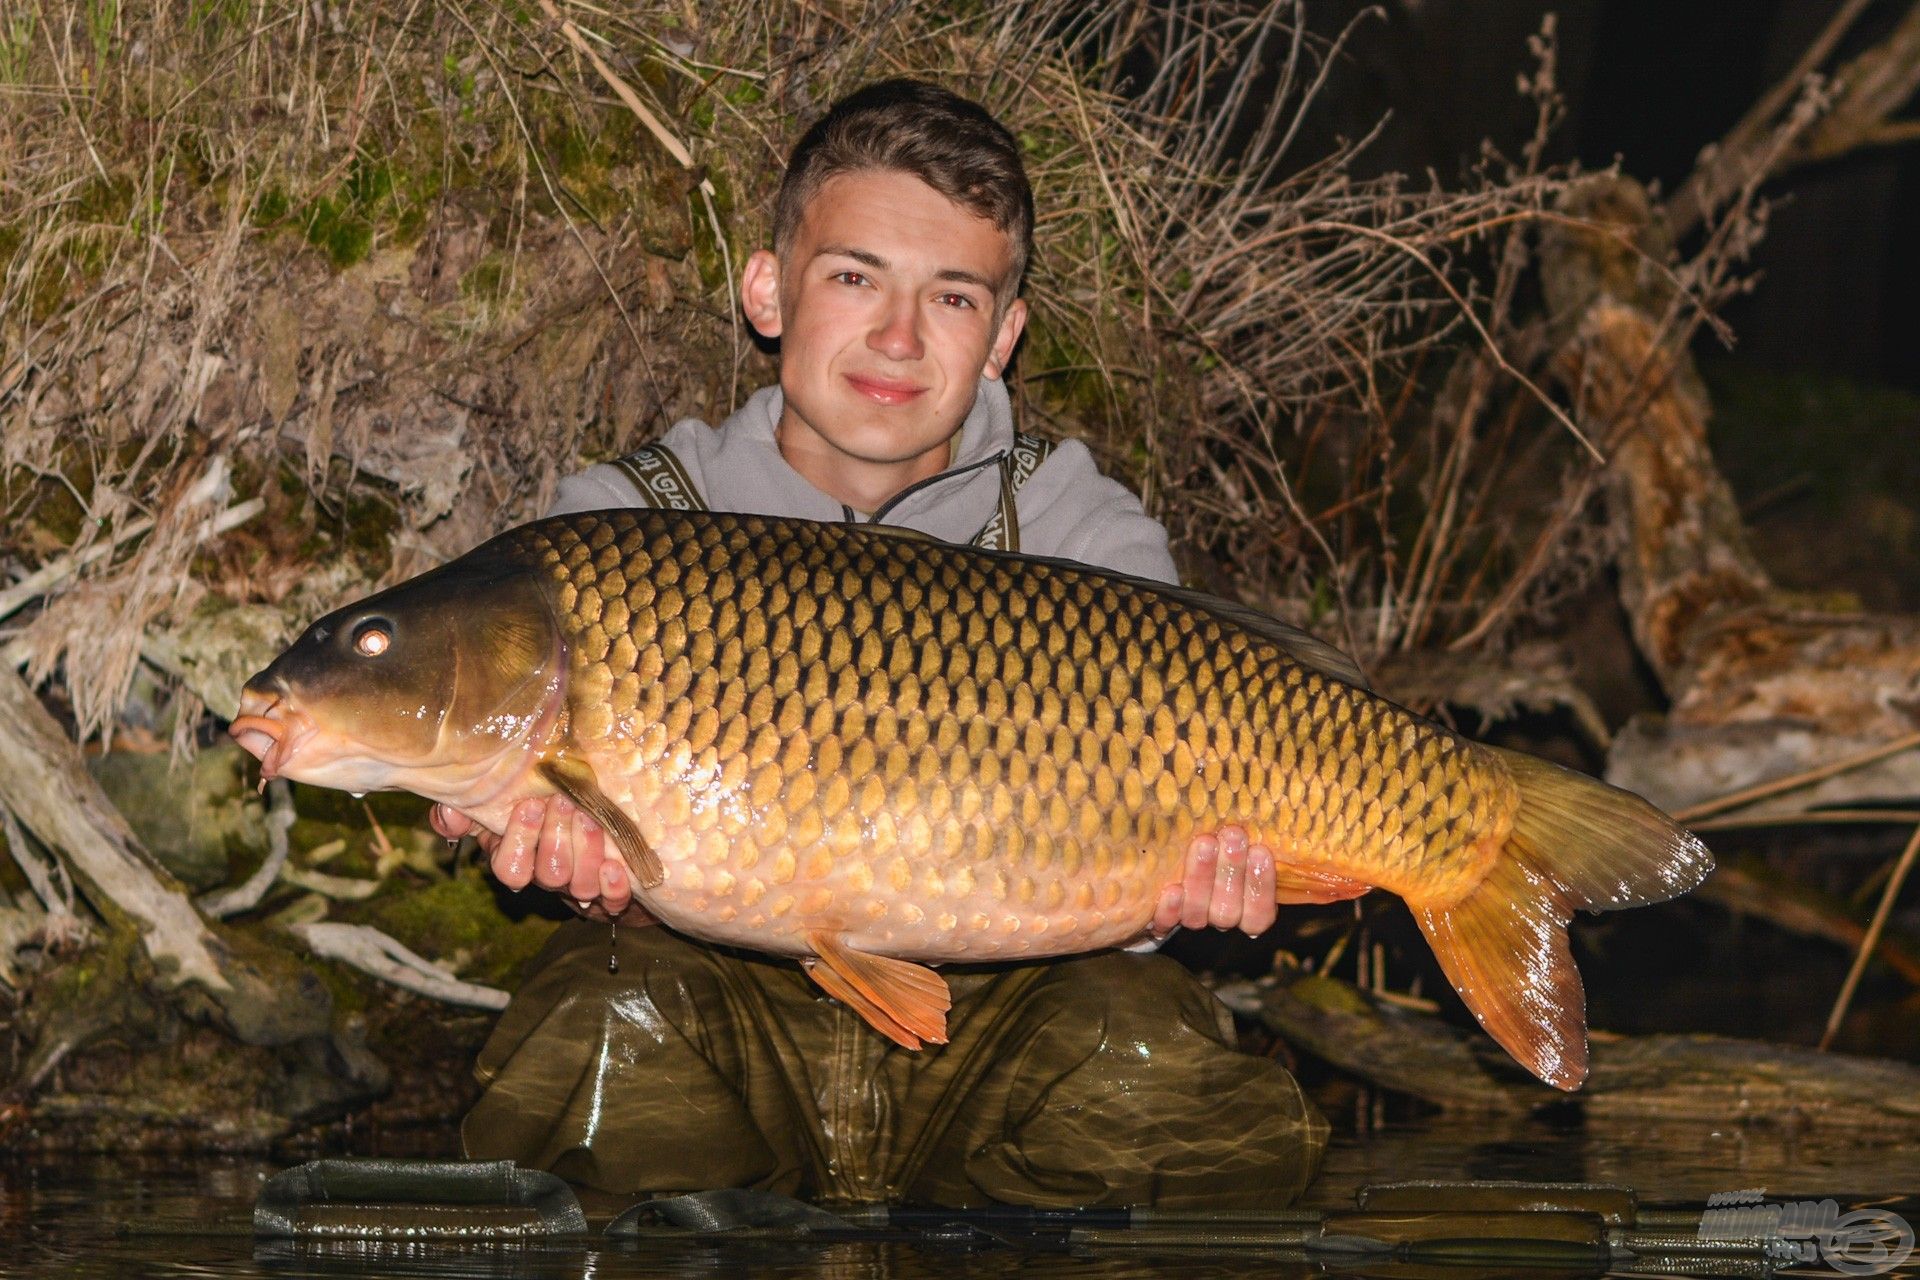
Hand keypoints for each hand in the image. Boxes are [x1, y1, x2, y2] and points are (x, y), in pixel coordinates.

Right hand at [431, 798, 652, 924]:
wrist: (593, 826)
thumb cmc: (540, 815)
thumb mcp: (501, 808)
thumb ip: (469, 812)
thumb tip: (447, 817)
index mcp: (518, 861)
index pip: (509, 868)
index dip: (519, 840)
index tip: (531, 804)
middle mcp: (547, 878)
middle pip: (548, 874)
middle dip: (556, 837)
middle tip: (565, 801)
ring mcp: (578, 889)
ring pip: (579, 884)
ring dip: (585, 851)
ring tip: (590, 817)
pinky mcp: (610, 896)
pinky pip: (611, 902)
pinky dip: (612, 885)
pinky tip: (613, 865)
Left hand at [1151, 826, 1275, 940]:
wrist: (1154, 877)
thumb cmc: (1209, 843)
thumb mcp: (1230, 841)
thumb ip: (1243, 836)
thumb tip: (1267, 802)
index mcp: (1244, 906)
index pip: (1260, 913)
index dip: (1262, 886)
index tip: (1261, 851)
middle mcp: (1218, 916)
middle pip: (1228, 911)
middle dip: (1232, 871)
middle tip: (1233, 836)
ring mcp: (1188, 919)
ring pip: (1198, 914)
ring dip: (1202, 879)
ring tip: (1205, 845)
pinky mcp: (1158, 923)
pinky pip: (1164, 923)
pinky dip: (1170, 910)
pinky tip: (1172, 890)